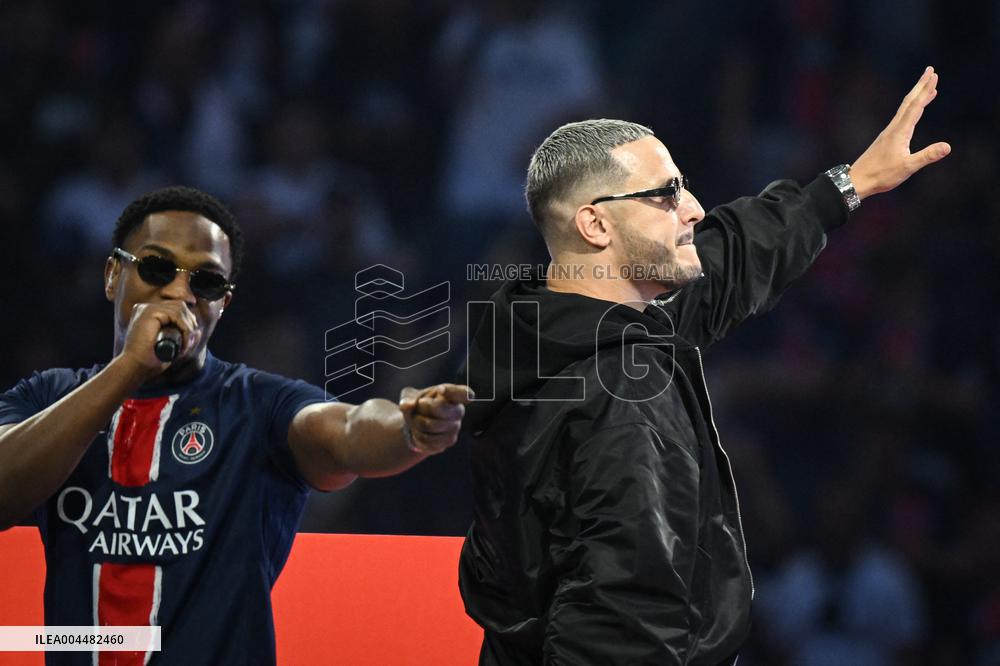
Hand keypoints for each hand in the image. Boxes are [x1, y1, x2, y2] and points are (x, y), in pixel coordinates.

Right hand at [119, 302, 201, 375]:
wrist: (135, 367)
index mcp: (148, 313)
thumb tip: (198, 331)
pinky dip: (185, 329)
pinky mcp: (149, 312)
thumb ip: (182, 337)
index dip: (187, 322)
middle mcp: (146, 307)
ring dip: (188, 328)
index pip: (176, 308)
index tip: (190, 340)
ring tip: (186, 345)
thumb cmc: (150, 360)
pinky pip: (176, 315)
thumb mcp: (170, 346)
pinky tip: (184, 343)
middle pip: (180, 306)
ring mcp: (146, 308)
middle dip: (190, 324)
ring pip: (180, 310)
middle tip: (190, 343)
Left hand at [398, 384, 473, 454]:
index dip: (452, 392)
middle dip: (422, 407)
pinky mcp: (448, 441)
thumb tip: (406, 405)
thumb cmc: (418, 406)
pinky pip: (427, 439)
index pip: (463, 393)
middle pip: (439, 408)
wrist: (418, 426)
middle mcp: (458, 411)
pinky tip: (419, 432)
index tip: (441, 390)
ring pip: (429, 425)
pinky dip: (417, 435)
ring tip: (417, 420)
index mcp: (452, 394)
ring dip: (416, 423)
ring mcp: (455, 428)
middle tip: (418, 405)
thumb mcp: (410, 397)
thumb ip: (407, 399)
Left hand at [850, 66, 951, 199]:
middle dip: (921, 86)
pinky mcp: (887, 139)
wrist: (857, 180)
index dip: (925, 91)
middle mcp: (893, 128)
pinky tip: (913, 112)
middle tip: (930, 71)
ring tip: (928, 88)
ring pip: (905, 109)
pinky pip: (902, 118)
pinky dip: (911, 110)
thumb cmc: (881, 175)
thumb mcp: (907, 167)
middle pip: (909, 102)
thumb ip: (927, 156)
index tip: (934, 76)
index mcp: (900, 132)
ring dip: (917, 97)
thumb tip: (947, 146)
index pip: (916, 106)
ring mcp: (889, 133)